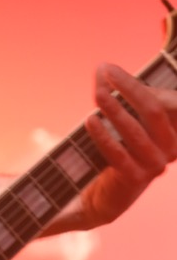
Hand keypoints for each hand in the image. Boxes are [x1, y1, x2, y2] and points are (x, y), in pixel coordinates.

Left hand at [81, 64, 176, 225]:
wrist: (105, 192)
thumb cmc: (116, 147)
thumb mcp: (120, 116)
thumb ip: (113, 92)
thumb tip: (103, 67)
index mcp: (173, 129)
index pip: (166, 100)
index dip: (135, 84)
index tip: (108, 68)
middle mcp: (171, 147)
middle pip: (154, 110)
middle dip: (128, 87)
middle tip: (104, 72)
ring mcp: (156, 164)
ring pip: (136, 130)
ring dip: (115, 109)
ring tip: (97, 94)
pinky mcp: (136, 178)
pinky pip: (120, 154)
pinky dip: (104, 135)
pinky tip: (91, 120)